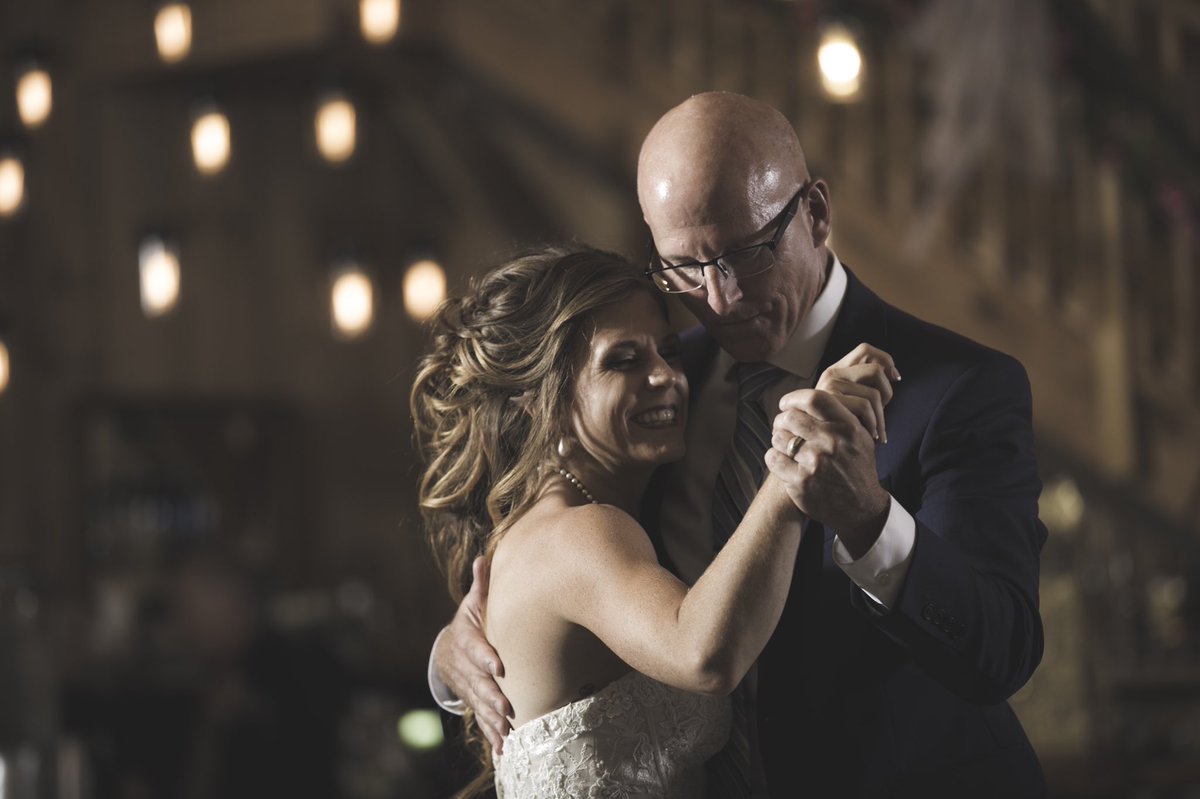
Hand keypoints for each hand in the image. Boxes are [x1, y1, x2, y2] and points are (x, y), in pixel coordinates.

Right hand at [433, 556, 512, 752]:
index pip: (473, 647)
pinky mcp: (473, 700)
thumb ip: (482, 585)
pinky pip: (481, 719)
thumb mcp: (475, 603)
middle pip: (477, 681)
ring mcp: (467, 685)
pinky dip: (491, 735)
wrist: (449, 650)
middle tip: (505, 706)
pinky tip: (503, 749)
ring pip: (478, 704)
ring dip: (491, 719)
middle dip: (490, 695)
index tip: (499, 665)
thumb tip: (485, 557)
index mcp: (465, 638)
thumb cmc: (472, 621)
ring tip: (506, 731)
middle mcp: (463, 665)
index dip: (485, 656)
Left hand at [766, 389, 890, 558]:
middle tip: (781, 427)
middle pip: (790, 417)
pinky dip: (773, 458)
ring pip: (778, 438)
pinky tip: (782, 462)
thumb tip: (808, 397)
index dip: (794, 398)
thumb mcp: (860, 437)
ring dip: (777, 441)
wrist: (861, 508)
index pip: (815, 398)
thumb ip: (839, 415)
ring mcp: (815, 463)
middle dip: (780, 421)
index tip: (785, 404)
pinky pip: (773, 458)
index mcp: (847, 427)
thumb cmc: (857, 468)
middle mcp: (832, 443)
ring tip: (785, 448)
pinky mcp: (801, 482)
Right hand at [814, 343, 899, 442]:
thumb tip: (895, 375)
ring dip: (881, 416)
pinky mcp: (830, 403)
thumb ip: (865, 384)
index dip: (885, 360)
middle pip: (876, 371)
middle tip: (882, 411)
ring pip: (873, 394)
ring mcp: (829, 387)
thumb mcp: (848, 400)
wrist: (813, 443)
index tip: (895, 377)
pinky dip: (874, 424)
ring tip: (876, 429)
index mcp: (837, 369)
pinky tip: (872, 434)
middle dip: (888, 392)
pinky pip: (864, 407)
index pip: (865, 350)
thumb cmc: (836, 425)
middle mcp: (832, 374)